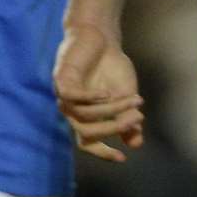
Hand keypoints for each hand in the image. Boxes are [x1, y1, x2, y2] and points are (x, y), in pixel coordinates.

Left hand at [53, 23, 144, 163]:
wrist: (101, 37)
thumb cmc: (111, 67)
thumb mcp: (126, 96)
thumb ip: (128, 119)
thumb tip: (136, 143)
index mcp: (85, 116)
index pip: (87, 143)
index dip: (102, 153)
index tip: (122, 159)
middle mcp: (72, 109)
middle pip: (87, 132)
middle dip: (113, 128)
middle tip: (136, 119)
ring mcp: (65, 95)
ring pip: (83, 115)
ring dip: (110, 109)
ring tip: (131, 99)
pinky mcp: (61, 79)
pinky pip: (72, 97)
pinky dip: (90, 98)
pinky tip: (106, 93)